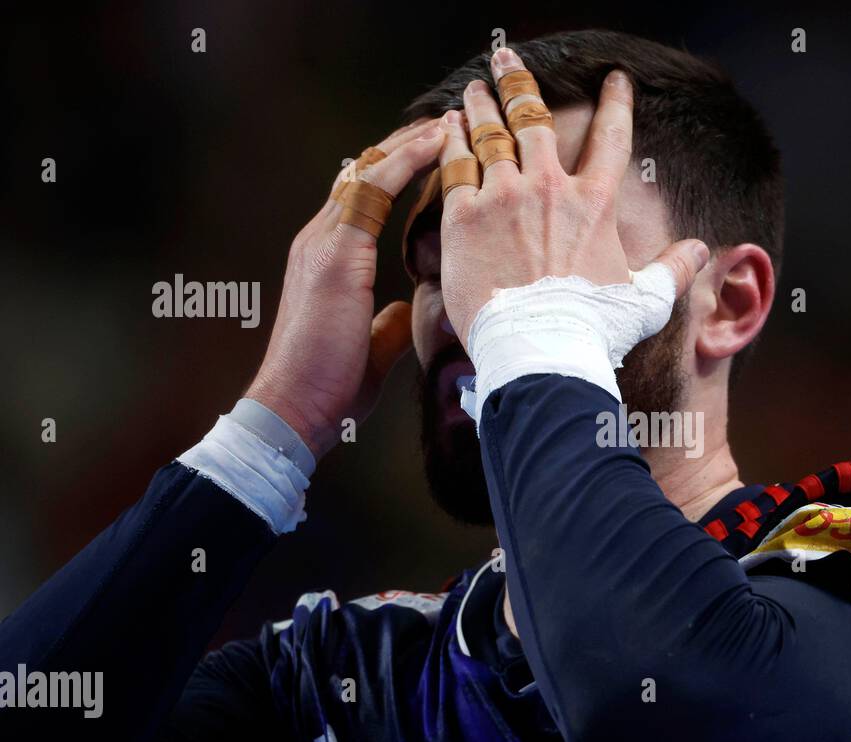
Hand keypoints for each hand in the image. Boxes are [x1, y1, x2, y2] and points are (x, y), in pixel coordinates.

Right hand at [245, 119, 446, 459]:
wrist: (296, 408)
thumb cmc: (330, 386)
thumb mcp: (370, 346)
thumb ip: (386, 322)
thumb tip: (406, 308)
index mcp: (330, 258)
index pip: (366, 197)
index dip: (401, 169)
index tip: (440, 151)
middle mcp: (321, 238)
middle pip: (366, 172)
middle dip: (409, 145)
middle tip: (452, 123)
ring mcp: (324, 242)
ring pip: (370, 170)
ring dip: (413, 143)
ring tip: (451, 122)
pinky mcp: (334, 254)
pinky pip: (373, 190)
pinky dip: (408, 162)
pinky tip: (439, 143)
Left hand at [436, 47, 709, 343]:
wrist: (542, 349)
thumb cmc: (594, 329)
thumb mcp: (645, 300)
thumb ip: (674, 268)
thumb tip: (702, 249)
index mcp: (594, 203)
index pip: (611, 138)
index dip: (617, 104)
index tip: (615, 79)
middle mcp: (549, 188)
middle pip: (532, 118)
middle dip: (520, 82)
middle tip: (508, 59)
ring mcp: (504, 198)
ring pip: (489, 134)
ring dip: (481, 106)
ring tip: (474, 89)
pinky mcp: (465, 217)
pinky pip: (455, 165)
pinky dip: (451, 140)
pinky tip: (447, 127)